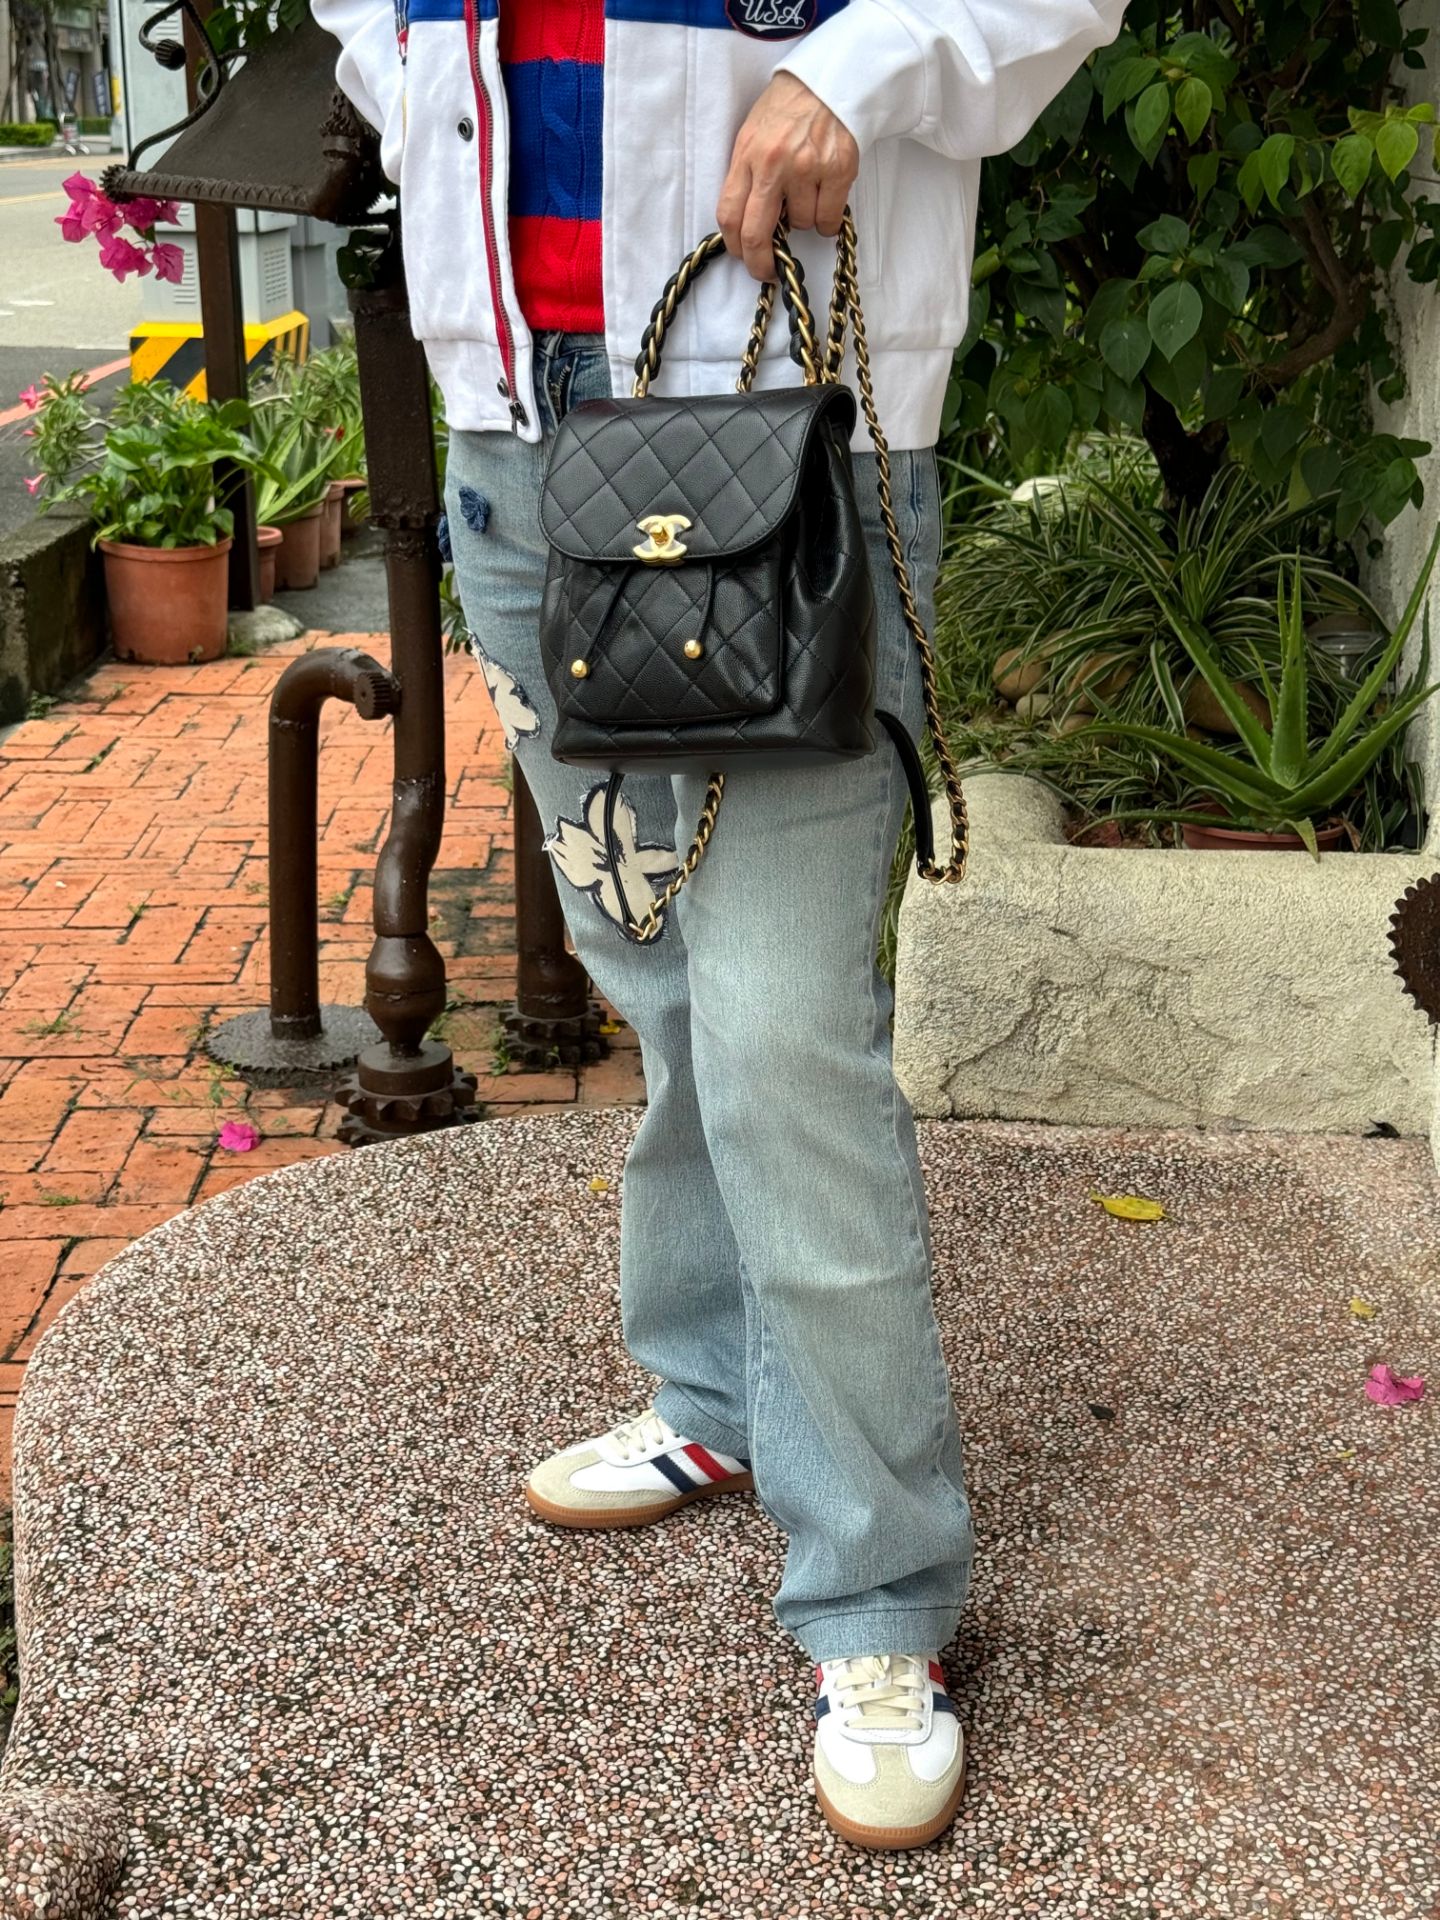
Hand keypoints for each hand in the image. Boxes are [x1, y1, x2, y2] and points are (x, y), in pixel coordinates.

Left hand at [717, 72, 859, 281]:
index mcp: (747, 154)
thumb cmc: (788, 109)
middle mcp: (774, 164)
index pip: (729, 215)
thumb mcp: (753, 135)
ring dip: (803, 220)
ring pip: (800, 225)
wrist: (828, 79)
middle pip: (757, 233)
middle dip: (760, 262)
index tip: (743, 256)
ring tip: (807, 192)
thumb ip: (746, 176)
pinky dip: (827, 221)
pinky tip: (827, 198)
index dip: (735, 246)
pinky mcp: (839, 171)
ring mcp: (808, 168)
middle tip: (767, 270)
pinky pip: (829, 220)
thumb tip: (746, 224)